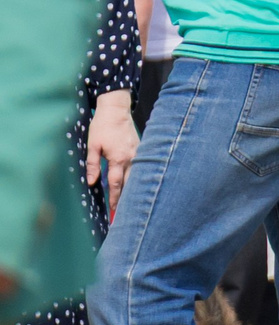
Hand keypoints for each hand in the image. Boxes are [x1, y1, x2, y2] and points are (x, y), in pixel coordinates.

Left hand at [87, 89, 137, 220]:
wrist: (116, 109)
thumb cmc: (102, 126)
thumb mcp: (92, 146)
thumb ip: (93, 165)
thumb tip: (90, 182)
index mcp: (118, 159)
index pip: (116, 185)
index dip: (114, 200)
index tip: (114, 213)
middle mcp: (132, 159)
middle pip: (131, 185)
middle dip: (127, 200)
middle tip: (125, 215)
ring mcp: (139, 154)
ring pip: (138, 177)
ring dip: (135, 191)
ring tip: (134, 205)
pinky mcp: (142, 149)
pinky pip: (142, 168)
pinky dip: (140, 178)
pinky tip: (139, 185)